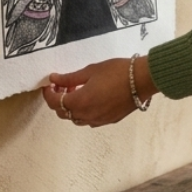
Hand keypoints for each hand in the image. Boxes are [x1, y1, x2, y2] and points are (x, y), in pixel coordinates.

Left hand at [42, 55, 157, 127]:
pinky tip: (91, 99)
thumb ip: (69, 78)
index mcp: (80, 102)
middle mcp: (87, 116)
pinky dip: (84, 111)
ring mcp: (98, 120)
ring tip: (77, 91)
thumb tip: (53, 79)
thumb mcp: (90, 71)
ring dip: (71, 107)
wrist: (142, 80)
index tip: (49, 84)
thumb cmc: (117, 71)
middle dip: (59, 100)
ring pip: (76, 119)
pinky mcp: (109, 121)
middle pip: (63, 113)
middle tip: (62, 86)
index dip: (48, 94)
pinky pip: (89, 120)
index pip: (55, 103)